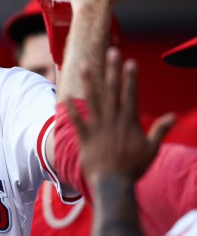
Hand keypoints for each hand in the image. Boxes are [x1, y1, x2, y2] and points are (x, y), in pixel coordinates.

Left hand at [66, 48, 174, 183]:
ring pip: (92, 99)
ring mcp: (97, 127)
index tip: (130, 62)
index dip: (130, 77)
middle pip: (112, 90)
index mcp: (129, 122)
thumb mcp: (151, 150)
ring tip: (84, 64)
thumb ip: (159, 131)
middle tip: (112, 52)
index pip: (131, 94)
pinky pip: (75, 119)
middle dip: (112, 70)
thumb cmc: (133, 168)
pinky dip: (70, 108)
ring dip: (88, 81)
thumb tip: (172, 117)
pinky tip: (65, 95)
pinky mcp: (84, 136)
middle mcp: (112, 120)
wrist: (113, 183)